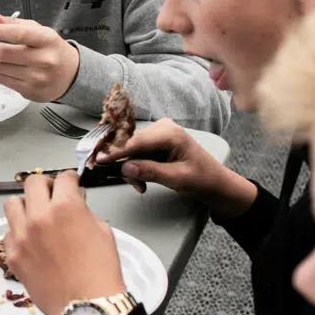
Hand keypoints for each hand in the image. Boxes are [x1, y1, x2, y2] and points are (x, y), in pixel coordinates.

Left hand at [0, 11, 79, 101]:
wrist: (70, 74)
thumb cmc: (50, 49)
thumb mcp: (38, 31)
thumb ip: (13, 23)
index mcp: (46, 40)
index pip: (17, 34)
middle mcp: (43, 59)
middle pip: (3, 53)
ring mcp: (36, 78)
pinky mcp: (30, 91)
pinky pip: (2, 80)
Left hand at [2, 170, 124, 314]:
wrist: (87, 307)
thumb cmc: (101, 271)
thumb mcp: (102, 231)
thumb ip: (83, 211)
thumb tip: (74, 201)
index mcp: (65, 207)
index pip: (63, 178)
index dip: (69, 180)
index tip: (70, 185)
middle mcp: (38, 217)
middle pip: (32, 183)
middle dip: (45, 186)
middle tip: (52, 196)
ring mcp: (21, 236)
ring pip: (12, 204)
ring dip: (25, 206)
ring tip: (36, 216)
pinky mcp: (12, 255)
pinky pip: (8, 233)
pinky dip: (19, 233)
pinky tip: (31, 242)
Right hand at [100, 118, 256, 216]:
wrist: (215, 183)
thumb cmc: (202, 179)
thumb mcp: (177, 178)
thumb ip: (151, 172)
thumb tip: (126, 168)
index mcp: (170, 133)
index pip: (137, 142)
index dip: (116, 152)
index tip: (98, 160)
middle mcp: (162, 128)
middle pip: (131, 145)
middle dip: (127, 166)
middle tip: (134, 185)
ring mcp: (159, 133)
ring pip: (132, 150)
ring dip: (132, 169)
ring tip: (140, 186)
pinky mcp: (155, 141)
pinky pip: (137, 153)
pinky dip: (136, 167)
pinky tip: (142, 180)